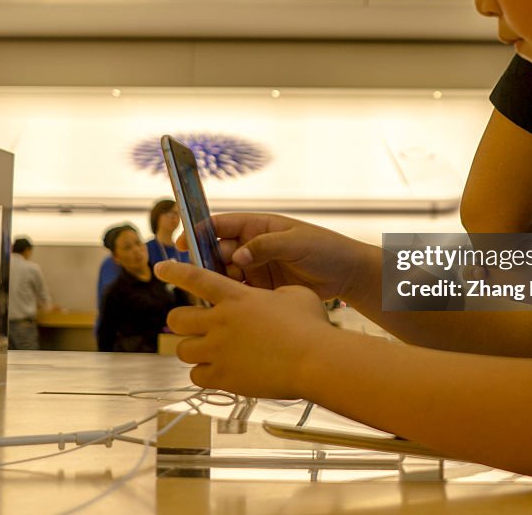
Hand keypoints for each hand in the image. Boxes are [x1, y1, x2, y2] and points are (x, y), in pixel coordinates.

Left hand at [156, 260, 333, 398]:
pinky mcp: (223, 377)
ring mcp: (219, 351)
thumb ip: (273, 294)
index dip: (175, 271)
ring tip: (207, 351)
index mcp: (236, 297)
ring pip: (182, 349)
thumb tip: (271, 300)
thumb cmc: (311, 326)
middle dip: (182, 321)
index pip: (195, 278)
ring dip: (192, 348)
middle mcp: (221, 322)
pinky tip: (217, 372)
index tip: (161, 268)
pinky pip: (196, 376)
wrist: (314, 361)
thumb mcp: (294, 294)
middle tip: (195, 325)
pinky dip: (202, 374)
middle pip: (177, 318)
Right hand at [179, 213, 377, 301]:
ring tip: (210, 294)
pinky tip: (225, 307)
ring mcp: (257, 267)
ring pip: (226, 274)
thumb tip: (237, 255)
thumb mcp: (297, 242)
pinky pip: (240, 292)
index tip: (183, 243)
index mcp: (259, 226)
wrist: (349, 275)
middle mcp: (254, 246)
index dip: (199, 231)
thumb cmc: (327, 249)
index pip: (221, 225)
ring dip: (216, 282)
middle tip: (197, 276)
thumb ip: (266, 246)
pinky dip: (230, 297)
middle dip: (205, 262)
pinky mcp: (263, 289)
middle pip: (218, 251)